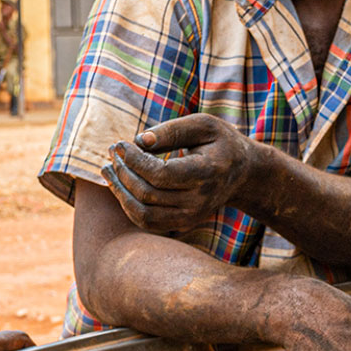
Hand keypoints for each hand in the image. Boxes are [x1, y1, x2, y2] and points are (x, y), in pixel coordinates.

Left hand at [101, 114, 263, 233]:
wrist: (242, 174)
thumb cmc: (220, 144)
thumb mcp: (204, 125)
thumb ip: (173, 130)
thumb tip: (140, 141)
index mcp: (207, 173)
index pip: (160, 174)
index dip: (134, 160)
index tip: (121, 144)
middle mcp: (199, 201)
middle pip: (148, 194)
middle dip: (123, 172)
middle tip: (112, 152)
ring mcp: (191, 217)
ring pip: (143, 213)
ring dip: (120, 192)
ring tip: (108, 170)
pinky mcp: (182, 224)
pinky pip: (147, 222)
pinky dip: (128, 205)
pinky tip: (120, 185)